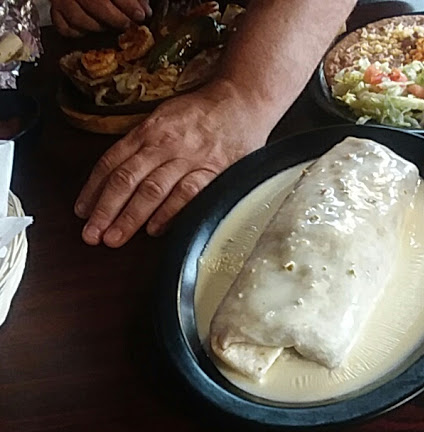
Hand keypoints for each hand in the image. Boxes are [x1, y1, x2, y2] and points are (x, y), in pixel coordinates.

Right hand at [51, 0, 151, 37]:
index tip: (140, 15)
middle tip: (127, 24)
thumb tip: (145, 10)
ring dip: (98, 26)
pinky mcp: (54, 9)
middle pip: (93, 2)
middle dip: (115, 17)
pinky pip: (64, 27)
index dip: (127, 4)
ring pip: (77, 17)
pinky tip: (90, 29)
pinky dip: (78, 32)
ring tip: (110, 26)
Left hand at [74, 79, 271, 246]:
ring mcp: (189, 158)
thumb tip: (117, 175)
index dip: (93, 189)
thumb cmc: (201, 114)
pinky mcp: (212, 171)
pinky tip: (154, 230)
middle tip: (91, 234)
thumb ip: (142, 144)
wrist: (242, 102)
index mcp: (149, 130)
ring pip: (152, 190)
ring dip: (130, 217)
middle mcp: (164, 144)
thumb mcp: (164, 118)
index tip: (82, 211)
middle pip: (127, 179)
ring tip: (114, 238)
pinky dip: (169, 214)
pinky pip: (187, 195)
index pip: (112, 161)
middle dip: (106, 210)